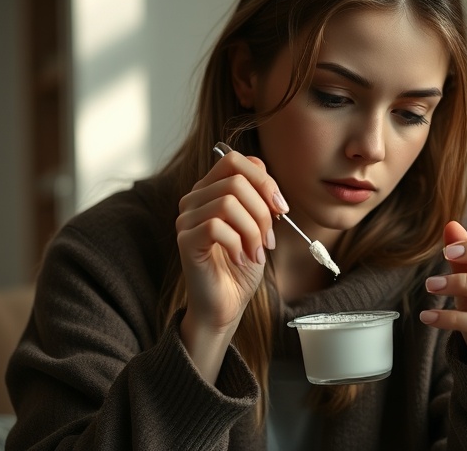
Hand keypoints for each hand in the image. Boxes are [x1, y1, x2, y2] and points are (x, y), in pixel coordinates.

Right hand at [175, 150, 285, 336]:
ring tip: (256, 252)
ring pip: (228, 203)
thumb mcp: (259, 226)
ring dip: (253, 231)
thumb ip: (260, 200)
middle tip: (269, 240)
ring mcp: (186, 219)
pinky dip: (238, 244)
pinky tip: (241, 259)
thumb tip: (270, 186)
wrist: (226, 304)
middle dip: (263, 212)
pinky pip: (216, 227)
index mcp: (211, 190)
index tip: (281, 209)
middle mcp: (194, 199)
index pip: (235, 161)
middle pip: (235, 181)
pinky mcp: (185, 240)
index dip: (264, 181)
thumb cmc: (242, 265)